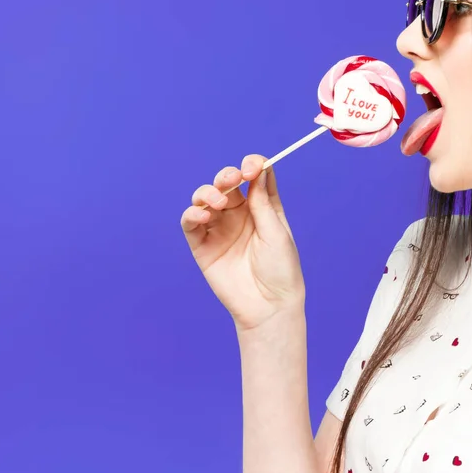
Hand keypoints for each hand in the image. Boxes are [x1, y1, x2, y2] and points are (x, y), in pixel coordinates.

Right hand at [180, 154, 305, 332]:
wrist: (268, 307)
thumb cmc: (281, 270)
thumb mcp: (276, 233)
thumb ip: (263, 203)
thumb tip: (259, 170)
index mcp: (262, 208)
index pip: (254, 177)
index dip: (251, 166)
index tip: (251, 167)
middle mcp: (240, 215)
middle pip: (226, 183)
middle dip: (225, 176)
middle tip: (231, 180)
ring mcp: (220, 229)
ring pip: (205, 198)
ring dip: (207, 193)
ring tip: (217, 204)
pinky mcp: (202, 245)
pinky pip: (191, 222)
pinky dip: (192, 213)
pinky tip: (203, 215)